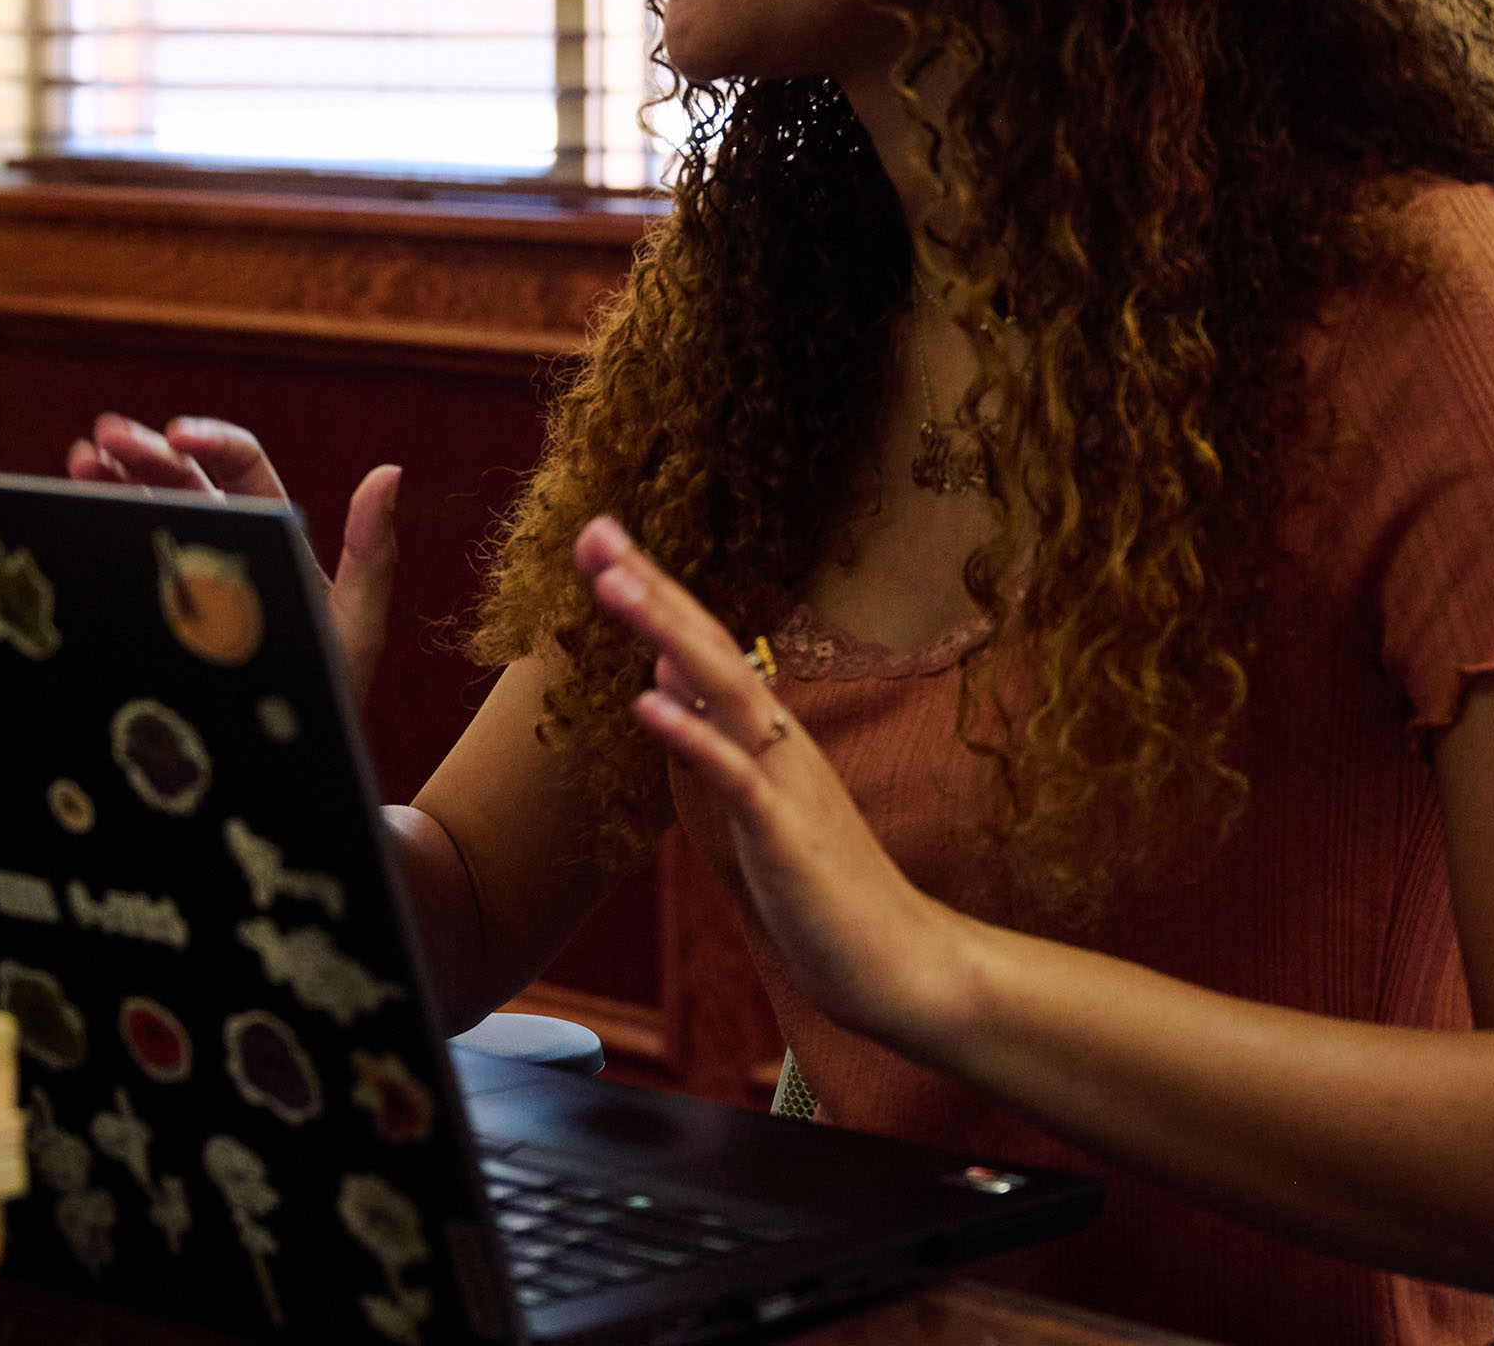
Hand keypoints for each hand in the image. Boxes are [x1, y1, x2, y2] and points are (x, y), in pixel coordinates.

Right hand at [70, 414, 400, 697]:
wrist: (287, 762)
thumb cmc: (329, 693)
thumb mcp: (357, 622)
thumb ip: (372, 549)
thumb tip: (390, 470)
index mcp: (274, 531)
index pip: (240, 466)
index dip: (210, 441)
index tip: (176, 435)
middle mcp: (226, 541)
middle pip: (182, 479)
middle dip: (146, 451)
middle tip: (107, 436)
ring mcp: (185, 572)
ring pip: (145, 508)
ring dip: (112, 476)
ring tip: (82, 457)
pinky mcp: (153, 607)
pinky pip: (125, 554)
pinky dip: (98, 521)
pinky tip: (75, 499)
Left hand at [575, 515, 958, 1042]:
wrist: (898, 963)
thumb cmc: (823, 890)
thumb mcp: (755, 801)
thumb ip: (713, 736)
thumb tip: (665, 676)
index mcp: (767, 734)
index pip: (704, 646)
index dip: (654, 592)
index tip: (602, 541)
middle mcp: (779, 741)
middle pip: (711, 646)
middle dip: (652, 587)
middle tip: (595, 530)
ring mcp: (786, 782)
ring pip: (725, 689)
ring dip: (667, 634)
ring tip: (613, 585)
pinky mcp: (786, 834)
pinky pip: (736, 776)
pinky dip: (693, 735)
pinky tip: (646, 702)